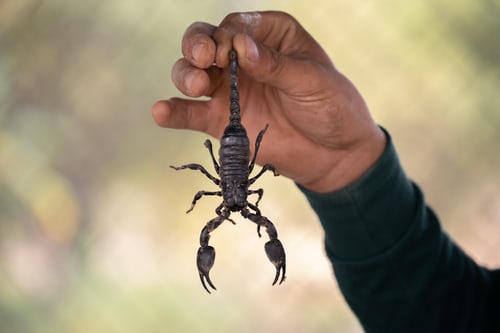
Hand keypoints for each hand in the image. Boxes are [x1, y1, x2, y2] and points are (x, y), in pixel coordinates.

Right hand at [152, 11, 385, 191]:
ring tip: (196, 86)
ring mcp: (230, 90)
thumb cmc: (332, 107)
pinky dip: (174, 112)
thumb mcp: (312, 81)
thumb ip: (275, 65)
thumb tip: (241, 47)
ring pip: (191, 73)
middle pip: (205, 42)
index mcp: (270, 37)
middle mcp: (243, 59)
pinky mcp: (222, 121)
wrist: (335, 154)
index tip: (231, 52)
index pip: (235, 26)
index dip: (226, 35)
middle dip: (198, 46)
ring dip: (185, 75)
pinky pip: (191, 113)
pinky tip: (161, 111)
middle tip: (204, 60)